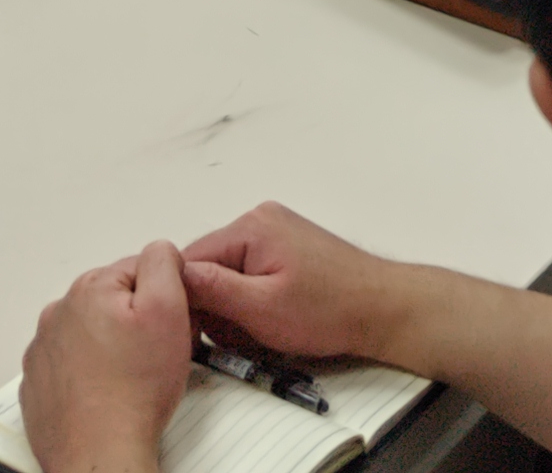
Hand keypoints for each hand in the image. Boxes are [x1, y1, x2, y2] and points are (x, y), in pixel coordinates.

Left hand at [21, 241, 193, 472]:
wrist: (100, 455)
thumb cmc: (134, 392)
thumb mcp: (168, 310)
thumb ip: (163, 263)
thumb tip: (158, 251)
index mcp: (88, 290)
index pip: (139, 271)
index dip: (162, 298)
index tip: (167, 328)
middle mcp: (57, 316)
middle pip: (112, 302)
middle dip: (133, 322)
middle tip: (151, 357)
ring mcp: (42, 353)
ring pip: (90, 334)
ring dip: (109, 348)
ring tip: (128, 380)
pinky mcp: (37, 386)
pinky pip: (71, 367)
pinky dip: (88, 376)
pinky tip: (106, 394)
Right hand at [176, 203, 414, 370]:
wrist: (381, 308)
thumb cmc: (329, 309)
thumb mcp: (261, 308)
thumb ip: (212, 289)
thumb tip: (170, 275)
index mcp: (252, 226)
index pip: (189, 261)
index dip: (187, 301)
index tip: (197, 332)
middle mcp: (260, 220)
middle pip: (208, 269)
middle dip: (219, 308)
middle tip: (245, 332)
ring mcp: (275, 233)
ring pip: (228, 277)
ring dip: (236, 310)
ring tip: (265, 328)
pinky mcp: (286, 250)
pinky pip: (249, 277)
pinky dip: (253, 303)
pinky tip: (274, 319)